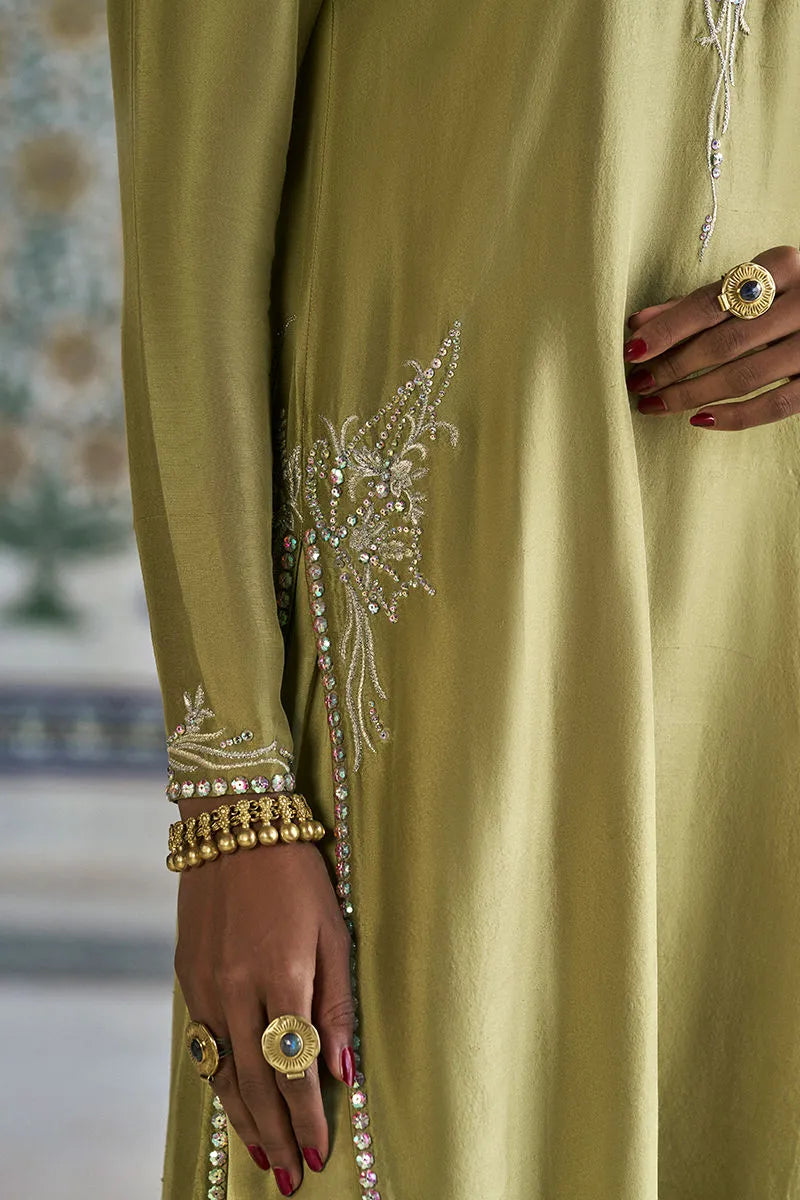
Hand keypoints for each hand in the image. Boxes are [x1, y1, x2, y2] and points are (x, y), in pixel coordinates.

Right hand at [174, 835, 354, 1196]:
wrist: (235, 827)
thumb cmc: (298, 875)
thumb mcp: (333, 931)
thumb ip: (336, 1003)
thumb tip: (342, 1070)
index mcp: (282, 978)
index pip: (294, 1069)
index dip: (306, 1117)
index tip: (319, 1153)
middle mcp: (237, 990)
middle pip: (255, 1082)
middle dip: (275, 1134)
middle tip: (288, 1177)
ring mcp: (205, 986)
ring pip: (221, 1071)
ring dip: (242, 1118)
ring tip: (260, 1154)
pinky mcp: (187, 976)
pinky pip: (202, 1043)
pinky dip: (218, 1079)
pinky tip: (230, 1098)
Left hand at [624, 244, 799, 429]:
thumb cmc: (784, 297)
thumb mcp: (747, 287)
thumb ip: (696, 303)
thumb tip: (640, 324)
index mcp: (782, 267)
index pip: (710, 301)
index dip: (668, 329)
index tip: (633, 351)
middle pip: (725, 342)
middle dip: (673, 367)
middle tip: (638, 384)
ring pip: (745, 375)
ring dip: (692, 394)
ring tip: (655, 404)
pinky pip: (775, 405)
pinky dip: (734, 416)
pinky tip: (699, 420)